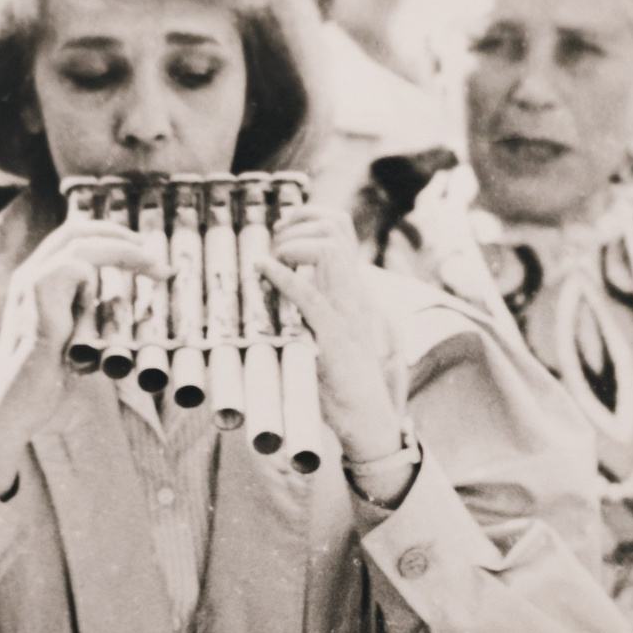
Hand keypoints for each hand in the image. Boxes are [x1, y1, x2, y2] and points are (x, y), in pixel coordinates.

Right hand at [0, 213, 166, 486]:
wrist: (13, 413)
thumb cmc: (44, 385)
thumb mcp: (77, 343)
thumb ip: (91, 319)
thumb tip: (121, 306)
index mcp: (38, 282)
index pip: (73, 238)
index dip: (111, 236)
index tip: (146, 250)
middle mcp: (29, 276)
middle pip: (77, 229)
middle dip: (122, 234)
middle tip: (156, 251)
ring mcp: (29, 287)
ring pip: (80, 243)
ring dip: (125, 252)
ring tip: (156, 270)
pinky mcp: (36, 304)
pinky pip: (72, 267)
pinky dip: (97, 279)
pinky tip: (102, 304)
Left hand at [259, 201, 408, 462]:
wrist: (368, 418)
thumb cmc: (342, 381)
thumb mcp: (328, 332)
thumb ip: (311, 307)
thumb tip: (276, 288)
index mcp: (354, 288)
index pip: (341, 228)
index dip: (309, 214)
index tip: (281, 225)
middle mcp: (355, 293)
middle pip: (334, 227)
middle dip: (296, 224)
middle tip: (271, 244)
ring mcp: (347, 311)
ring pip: (327, 249)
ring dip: (291, 246)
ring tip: (271, 260)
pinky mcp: (335, 336)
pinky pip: (309, 295)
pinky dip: (283, 278)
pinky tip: (263, 270)